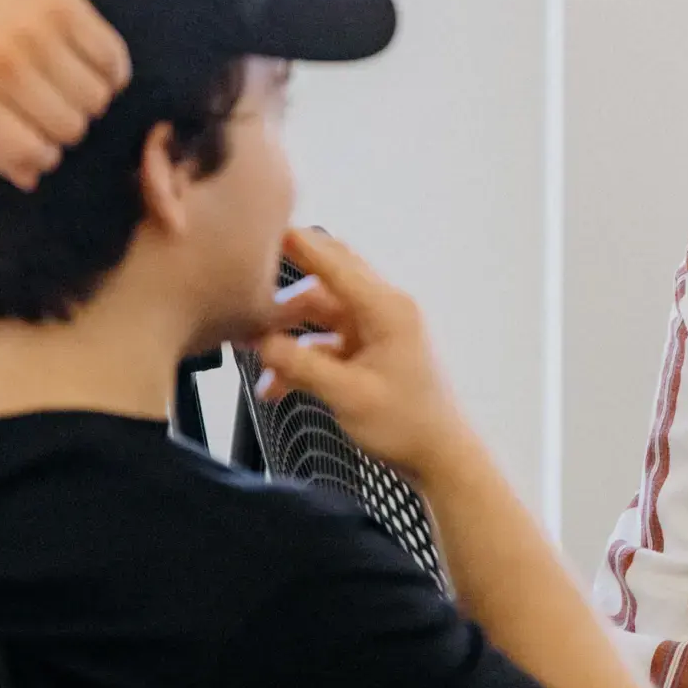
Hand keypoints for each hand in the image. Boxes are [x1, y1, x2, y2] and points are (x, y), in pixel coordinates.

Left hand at [0, 0, 131, 189]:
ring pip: (96, 98)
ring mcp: (37, 34)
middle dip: (68, 126)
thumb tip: (32, 179)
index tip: (43, 143)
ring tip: (74, 85)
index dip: (44, 156)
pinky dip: (112, 71)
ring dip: (91, 99)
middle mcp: (2, 65)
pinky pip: (112, 59)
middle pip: (70, 127)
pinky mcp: (67, 5)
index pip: (32, 153)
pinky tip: (96, 66)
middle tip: (56, 109)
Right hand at [255, 228, 466, 483]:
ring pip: (321, 316)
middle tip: (246, 306)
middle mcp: (384, 310)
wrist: (441, 456)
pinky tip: (276, 386)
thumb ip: (300, 364)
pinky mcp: (371, 351)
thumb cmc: (408, 424)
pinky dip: (303, 358)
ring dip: (288, 335)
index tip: (267, 231)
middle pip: (325, 285)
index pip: (337, 262)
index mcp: (387, 308)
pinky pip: (327, 343)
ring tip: (254, 355)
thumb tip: (261, 343)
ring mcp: (377, 330)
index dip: (301, 244)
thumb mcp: (347, 394)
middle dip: (284, 299)